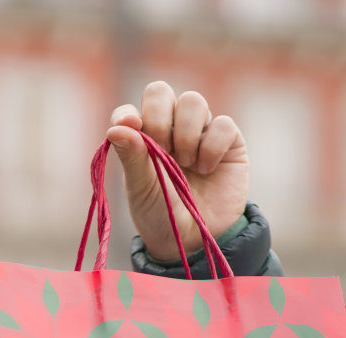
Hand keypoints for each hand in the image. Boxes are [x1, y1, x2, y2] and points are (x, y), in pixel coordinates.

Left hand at [106, 82, 248, 262]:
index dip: (128, 116)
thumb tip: (117, 126)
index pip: (130, 110)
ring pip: (193, 100)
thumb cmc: (161, 214)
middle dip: (159, 118)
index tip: (131, 131)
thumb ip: (131, 157)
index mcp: (141, 139)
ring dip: (186, 133)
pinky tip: (205, 170)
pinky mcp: (228, 141)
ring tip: (185, 163)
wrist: (194, 239)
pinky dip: (211, 146)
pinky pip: (223, 124)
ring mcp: (198, 131)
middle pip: (160, 91)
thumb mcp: (141, 189)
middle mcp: (169, 128)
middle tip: (162, 149)